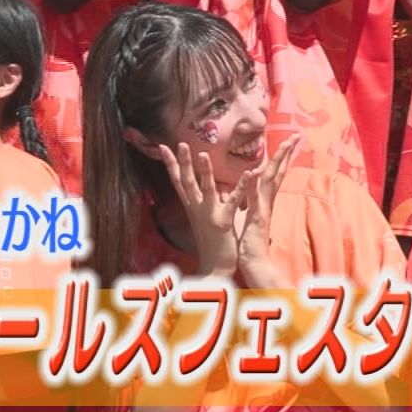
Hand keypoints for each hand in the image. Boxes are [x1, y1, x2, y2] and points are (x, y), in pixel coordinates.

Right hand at [157, 142, 249, 276]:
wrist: (213, 268)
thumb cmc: (210, 243)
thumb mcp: (201, 218)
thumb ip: (198, 202)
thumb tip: (196, 188)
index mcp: (191, 206)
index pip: (178, 180)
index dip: (171, 163)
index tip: (163, 146)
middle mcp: (196, 208)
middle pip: (186, 181)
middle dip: (183, 162)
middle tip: (180, 143)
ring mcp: (208, 215)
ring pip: (206, 189)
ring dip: (204, 171)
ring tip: (203, 153)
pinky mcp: (223, 222)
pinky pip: (232, 201)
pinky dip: (240, 187)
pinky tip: (248, 174)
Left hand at [235, 135, 298, 288]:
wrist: (253, 263)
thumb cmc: (250, 240)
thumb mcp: (250, 215)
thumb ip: (253, 200)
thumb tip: (251, 188)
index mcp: (264, 200)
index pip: (275, 173)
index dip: (282, 156)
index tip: (289, 140)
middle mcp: (266, 202)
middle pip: (278, 172)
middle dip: (286, 153)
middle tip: (295, 135)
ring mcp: (262, 209)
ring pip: (269, 182)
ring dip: (275, 163)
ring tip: (283, 145)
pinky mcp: (254, 219)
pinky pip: (254, 200)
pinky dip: (253, 186)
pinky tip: (253, 172)